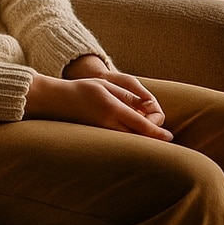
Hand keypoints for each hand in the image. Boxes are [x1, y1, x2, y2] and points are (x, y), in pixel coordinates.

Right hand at [26, 60, 171, 140]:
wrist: (54, 101)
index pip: (140, 124)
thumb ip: (126, 94)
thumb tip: (145, 104)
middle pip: (136, 136)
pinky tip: (133, 134)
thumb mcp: (105, 85)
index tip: (169, 137)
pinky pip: (117, 140)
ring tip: (149, 133)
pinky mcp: (96, 135)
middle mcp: (107, 122)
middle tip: (163, 136)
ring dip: (141, 138)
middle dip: (151, 137)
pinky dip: (129, 138)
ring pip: (127, 140)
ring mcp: (100, 131)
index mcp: (112, 108)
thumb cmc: (80, 89)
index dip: (156, 132)